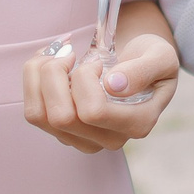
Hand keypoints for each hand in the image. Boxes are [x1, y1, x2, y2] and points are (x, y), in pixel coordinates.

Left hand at [23, 33, 179, 153]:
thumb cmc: (150, 60)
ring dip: (38, 75)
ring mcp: (84, 139)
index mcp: (137, 123)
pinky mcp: (64, 132)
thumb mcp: (161, 56)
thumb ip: (143, 70)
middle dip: (55, 73)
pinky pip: (33, 110)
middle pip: (60, 117)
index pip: (93, 111)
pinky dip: (33, 79)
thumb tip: (114, 85)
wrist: (140, 66)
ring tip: (56, 56)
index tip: (97, 62)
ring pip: (38, 115)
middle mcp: (109, 139)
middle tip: (71, 53)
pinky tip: (50, 63)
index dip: (85, 78)